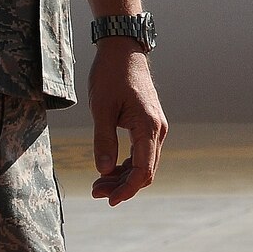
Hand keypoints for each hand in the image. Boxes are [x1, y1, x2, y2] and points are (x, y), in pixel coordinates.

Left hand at [87, 40, 166, 204]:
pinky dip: (126, 164)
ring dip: (123, 177)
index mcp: (148, 126)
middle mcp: (157, 129)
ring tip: (97, 185)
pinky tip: (108, 169)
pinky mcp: (148, 124)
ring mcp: (155, 126)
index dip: (127, 189)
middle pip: (145, 170)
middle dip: (122, 186)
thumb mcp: (101, 108)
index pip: (143, 170)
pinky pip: (141, 152)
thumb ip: (103, 140)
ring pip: (144, 163)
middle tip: (95, 192)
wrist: (123, 50)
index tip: (109, 200)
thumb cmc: (111, 75)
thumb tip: (104, 171)